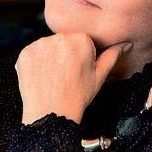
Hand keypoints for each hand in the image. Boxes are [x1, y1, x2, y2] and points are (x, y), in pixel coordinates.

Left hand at [15, 32, 131, 124]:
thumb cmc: (77, 97)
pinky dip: (34, 64)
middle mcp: (60, 37)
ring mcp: (40, 45)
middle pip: (62, 42)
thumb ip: (112, 56)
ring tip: (52, 78)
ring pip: (46, 47)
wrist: (51, 114)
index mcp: (81, 39)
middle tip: (64, 77)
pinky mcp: (25, 53)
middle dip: (63, 56)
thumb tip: (126, 44)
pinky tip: (41, 78)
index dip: (79, 58)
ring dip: (48, 59)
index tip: (77, 72)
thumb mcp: (99, 77)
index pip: (80, 41)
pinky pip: (31, 54)